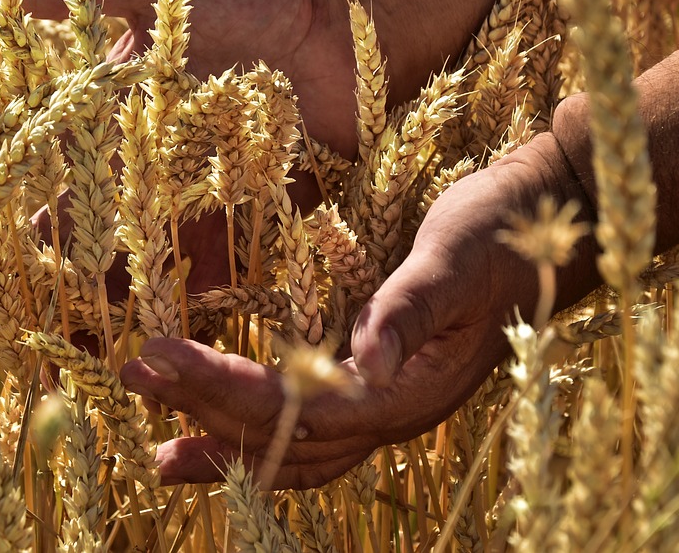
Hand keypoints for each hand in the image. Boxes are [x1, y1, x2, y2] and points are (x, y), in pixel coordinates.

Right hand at [0, 0, 367, 331]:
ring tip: (38, 351)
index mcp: (111, 104)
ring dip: (83, 306)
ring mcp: (192, 199)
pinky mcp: (248, 225)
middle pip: (68, 221)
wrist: (354, 20)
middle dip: (20, 266)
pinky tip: (138, 350)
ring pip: (125, 262)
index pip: (33, 145)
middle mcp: (142, 162)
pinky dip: (171, 311)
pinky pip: (204, 275)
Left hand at [120, 133, 602, 488]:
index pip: (294, 407)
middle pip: (286, 440)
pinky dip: (265, 440)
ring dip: (228, 449)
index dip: (219, 388)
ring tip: (163, 457)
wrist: (546, 222)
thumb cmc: (499, 231)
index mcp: (409, 391)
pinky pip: (315, 434)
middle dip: (203, 413)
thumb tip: (363, 364)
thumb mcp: (453, 257)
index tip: (153, 357)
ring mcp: (392, 405)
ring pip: (299, 454)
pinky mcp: (383, 384)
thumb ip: (409, 309)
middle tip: (132, 375)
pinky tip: (226, 432)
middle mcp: (396, 414)